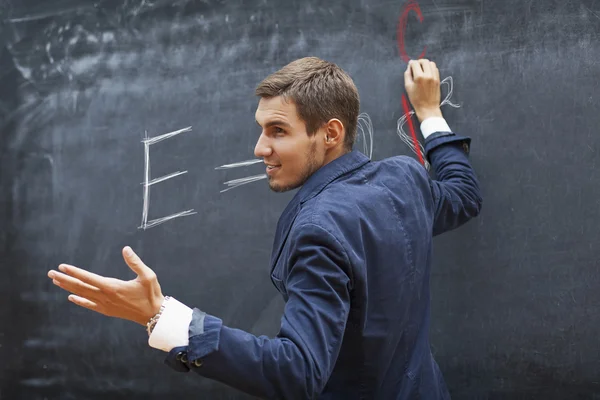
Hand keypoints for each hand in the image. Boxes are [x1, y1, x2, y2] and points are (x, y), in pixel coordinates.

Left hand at [47, 246, 164, 325]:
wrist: (153, 315)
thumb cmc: (151, 294)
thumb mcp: (148, 276)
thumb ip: (135, 262)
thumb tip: (126, 249)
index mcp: (113, 287)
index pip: (89, 278)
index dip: (75, 272)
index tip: (63, 267)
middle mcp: (106, 297)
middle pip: (80, 287)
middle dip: (65, 279)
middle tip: (51, 273)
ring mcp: (105, 305)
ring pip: (82, 295)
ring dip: (68, 288)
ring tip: (56, 282)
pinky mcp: (107, 311)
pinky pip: (89, 305)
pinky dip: (79, 301)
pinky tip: (71, 298)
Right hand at [404, 59, 442, 122]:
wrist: (428, 108)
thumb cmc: (416, 99)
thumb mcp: (408, 87)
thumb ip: (407, 75)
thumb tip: (409, 67)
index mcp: (419, 77)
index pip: (415, 63)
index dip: (411, 63)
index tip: (410, 66)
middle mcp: (428, 75)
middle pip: (424, 61)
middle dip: (419, 62)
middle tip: (415, 67)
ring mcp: (434, 76)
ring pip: (431, 63)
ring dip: (425, 64)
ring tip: (422, 69)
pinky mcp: (438, 79)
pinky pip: (435, 69)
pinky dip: (430, 68)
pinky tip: (427, 73)